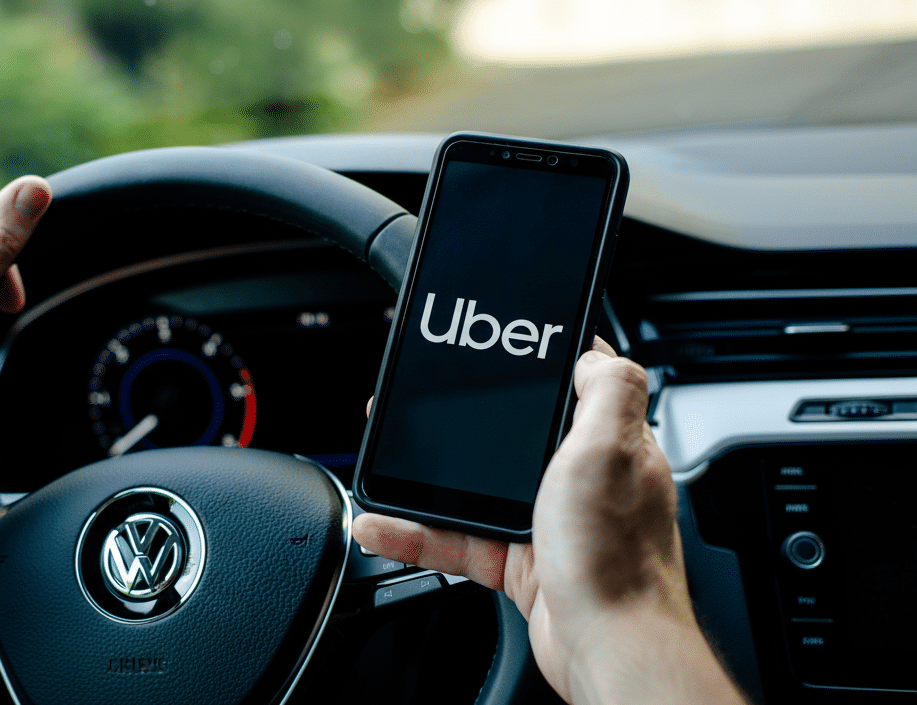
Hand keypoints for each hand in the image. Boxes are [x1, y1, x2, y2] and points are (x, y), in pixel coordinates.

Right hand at [354, 339, 744, 703]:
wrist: (607, 649)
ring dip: (424, 488)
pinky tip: (386, 527)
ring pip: (474, 493)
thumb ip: (609, 392)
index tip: (493, 352)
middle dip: (460, 430)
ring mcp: (548, 523)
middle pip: (510, 440)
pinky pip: (458, 540)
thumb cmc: (618, 561)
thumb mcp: (611, 452)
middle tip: (417, 415)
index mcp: (607, 446)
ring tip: (384, 475)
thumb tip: (594, 352)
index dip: (535, 368)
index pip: (573, 388)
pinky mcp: (521, 563)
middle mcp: (580, 482)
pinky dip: (418, 535)